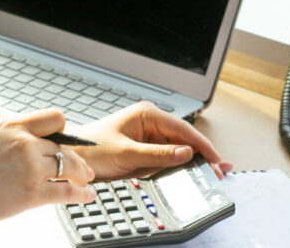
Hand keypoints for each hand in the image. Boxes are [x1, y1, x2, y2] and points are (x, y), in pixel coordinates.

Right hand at [0, 109, 95, 244]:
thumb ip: (6, 138)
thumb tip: (22, 142)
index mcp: (10, 126)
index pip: (53, 118)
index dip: (62, 132)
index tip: (64, 142)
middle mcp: (23, 142)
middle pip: (65, 145)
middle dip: (76, 158)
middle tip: (83, 167)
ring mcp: (31, 167)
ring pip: (71, 167)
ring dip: (82, 176)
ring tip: (85, 182)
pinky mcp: (34, 192)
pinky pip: (68, 191)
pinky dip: (81, 194)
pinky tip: (85, 196)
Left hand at [69, 102, 233, 179]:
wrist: (71, 156)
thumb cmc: (91, 148)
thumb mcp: (126, 153)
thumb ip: (158, 154)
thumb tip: (186, 153)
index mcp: (146, 114)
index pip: (183, 128)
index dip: (202, 145)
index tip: (216, 160)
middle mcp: (149, 121)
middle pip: (184, 139)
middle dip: (201, 155)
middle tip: (218, 173)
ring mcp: (148, 135)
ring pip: (178, 148)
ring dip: (192, 161)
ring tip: (210, 174)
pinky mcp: (145, 148)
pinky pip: (167, 156)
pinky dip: (179, 165)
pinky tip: (191, 172)